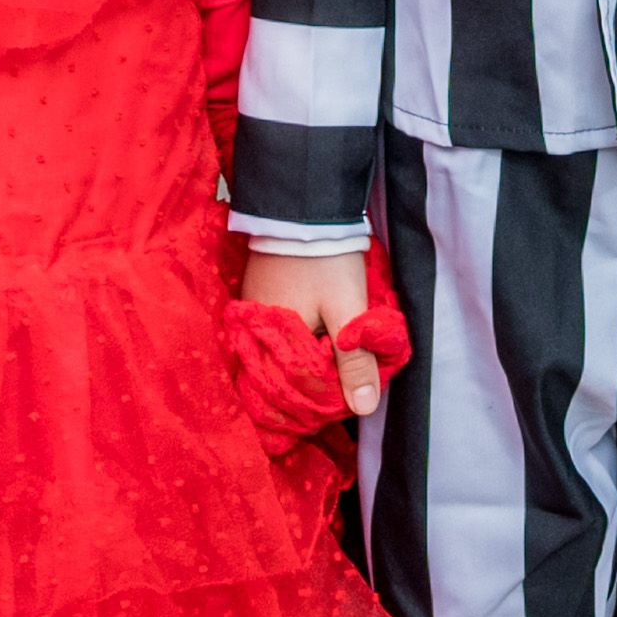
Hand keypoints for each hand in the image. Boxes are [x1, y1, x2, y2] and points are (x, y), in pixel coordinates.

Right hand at [237, 247, 382, 415]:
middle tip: (345, 389)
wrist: (305, 209)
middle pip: (282, 378)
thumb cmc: (326, 262)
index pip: (293, 392)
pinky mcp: (257, 301)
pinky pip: (273, 339)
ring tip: (334, 373)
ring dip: (303, 369)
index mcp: (270, 342)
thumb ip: (354, 360)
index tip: (350, 400)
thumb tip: (364, 408)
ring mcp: (252, 316)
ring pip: (277, 359)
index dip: (323, 401)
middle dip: (312, 388)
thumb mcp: (347, 311)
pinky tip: (316, 348)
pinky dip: (293, 348)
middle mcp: (253, 334)